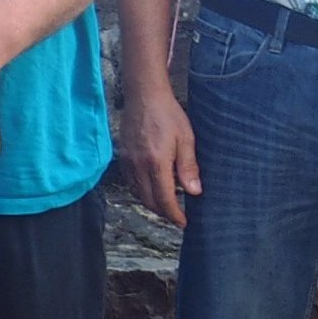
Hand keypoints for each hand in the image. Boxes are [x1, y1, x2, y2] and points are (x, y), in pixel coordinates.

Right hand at [119, 86, 200, 223]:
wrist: (144, 96)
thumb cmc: (168, 114)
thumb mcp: (186, 139)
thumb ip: (188, 167)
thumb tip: (194, 192)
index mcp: (156, 163)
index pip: (164, 198)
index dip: (174, 214)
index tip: (183, 222)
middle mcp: (139, 166)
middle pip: (149, 200)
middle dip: (163, 212)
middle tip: (177, 216)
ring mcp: (128, 162)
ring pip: (137, 193)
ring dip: (151, 203)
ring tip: (166, 205)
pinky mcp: (123, 156)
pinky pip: (130, 182)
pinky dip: (140, 191)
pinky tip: (151, 188)